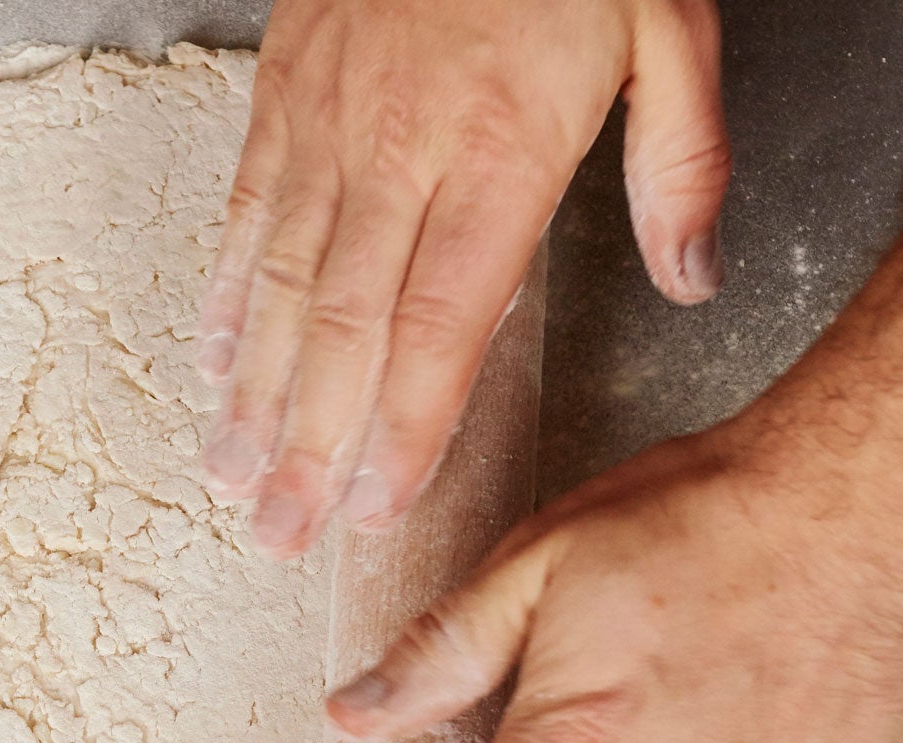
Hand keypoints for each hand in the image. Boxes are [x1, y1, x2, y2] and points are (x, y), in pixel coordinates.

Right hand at [199, 0, 729, 551]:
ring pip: (281, 282)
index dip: (401, 425)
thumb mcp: (670, 26)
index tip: (374, 503)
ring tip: (234, 473)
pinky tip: (213, 358)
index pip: (439, 321)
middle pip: (344, 327)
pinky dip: (225, 293)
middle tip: (283, 532)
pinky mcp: (284, 90)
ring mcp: (328, 121)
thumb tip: (688, 276)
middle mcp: (399, 148)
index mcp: (499, 148)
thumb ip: (680, 159)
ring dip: (255, 391)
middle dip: (310, 443)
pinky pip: (245, 210)